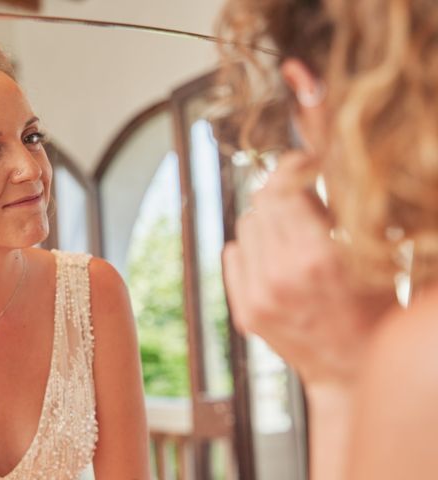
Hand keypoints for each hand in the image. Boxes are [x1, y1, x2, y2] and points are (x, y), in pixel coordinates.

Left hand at [222, 152, 395, 388]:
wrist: (351, 372)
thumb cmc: (373, 312)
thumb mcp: (370, 257)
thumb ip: (339, 213)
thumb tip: (310, 169)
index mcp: (319, 258)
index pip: (285, 187)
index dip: (292, 166)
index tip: (301, 161)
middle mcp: (281, 275)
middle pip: (262, 202)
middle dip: (282, 192)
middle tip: (301, 199)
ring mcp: (258, 295)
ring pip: (246, 226)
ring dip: (266, 221)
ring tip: (292, 236)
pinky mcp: (245, 310)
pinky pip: (233, 254)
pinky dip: (250, 247)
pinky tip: (273, 257)